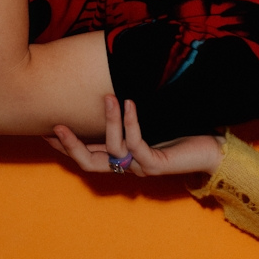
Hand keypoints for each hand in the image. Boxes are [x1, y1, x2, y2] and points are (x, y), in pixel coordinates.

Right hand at [45, 95, 223, 175]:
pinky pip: (136, 143)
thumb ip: (130, 118)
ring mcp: (140, 167)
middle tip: (56, 126)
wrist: (212, 150)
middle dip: (71, 145)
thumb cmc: (182, 133)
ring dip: (108, 121)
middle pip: (88, 162)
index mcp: (123, 159)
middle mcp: (128, 166)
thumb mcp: (150, 123)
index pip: (87, 155)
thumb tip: (110, 92)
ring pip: (113, 148)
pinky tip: (129, 104)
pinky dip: (130, 122)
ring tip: (107, 97)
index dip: (65, 145)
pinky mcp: (155, 164)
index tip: (46, 129)